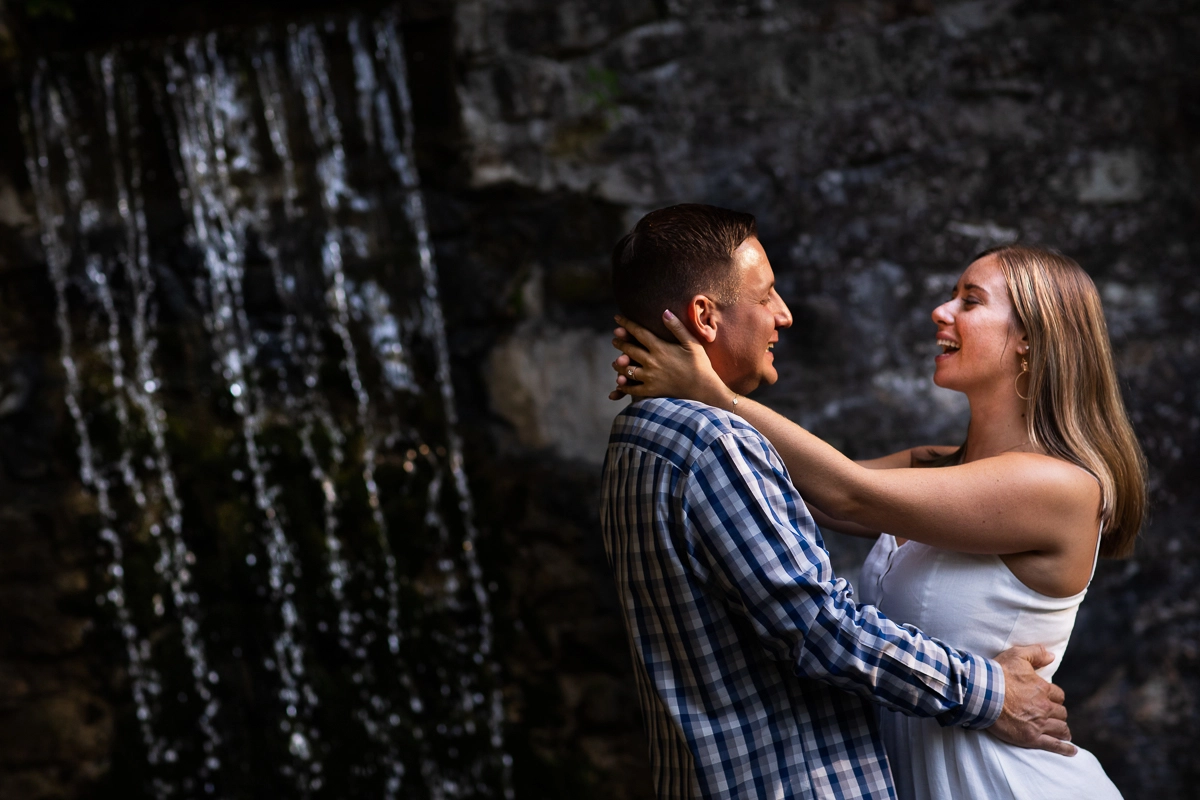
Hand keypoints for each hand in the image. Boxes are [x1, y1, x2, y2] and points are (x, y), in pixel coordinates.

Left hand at [608, 311, 727, 405]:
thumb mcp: (691, 343)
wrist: (704, 390)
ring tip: (616, 362)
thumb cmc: (700, 365)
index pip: (638, 333)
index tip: (617, 318)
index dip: (626, 324)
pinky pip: (633, 389)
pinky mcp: (651, 391)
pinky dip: (625, 386)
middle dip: (620, 343)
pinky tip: (621, 384)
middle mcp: (651, 362)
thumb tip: (664, 311)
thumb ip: (677, 327)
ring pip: (627, 369)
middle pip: (629, 350)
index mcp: (660, 348)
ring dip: (619, 364)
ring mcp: (650, 377)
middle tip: (615, 339)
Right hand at [988, 645, 1075, 755]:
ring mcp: (1039, 724)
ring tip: (1064, 733)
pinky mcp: (1031, 737)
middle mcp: (1044, 707)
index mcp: (1043, 689)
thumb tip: (1052, 656)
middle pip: (1061, 713)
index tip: (1049, 699)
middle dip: (1058, 714)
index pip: (1058, 696)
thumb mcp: (1017, 655)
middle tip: (1052, 715)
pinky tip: (1071, 751)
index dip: (1054, 697)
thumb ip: (1036, 653)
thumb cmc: (997, 674)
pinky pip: (1054, 745)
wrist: (981, 693)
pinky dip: (1065, 749)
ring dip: (1063, 730)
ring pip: (1060, 728)